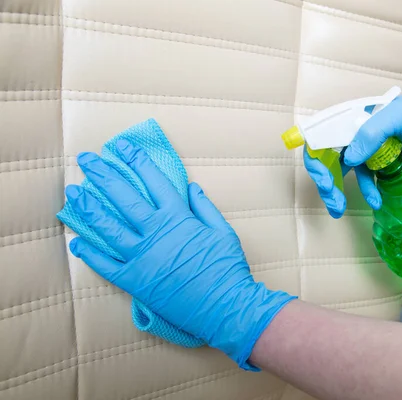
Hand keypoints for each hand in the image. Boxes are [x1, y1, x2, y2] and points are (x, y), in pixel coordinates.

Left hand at [66, 139, 294, 370]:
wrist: (224, 306)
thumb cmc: (227, 268)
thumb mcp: (223, 231)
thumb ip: (205, 207)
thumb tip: (192, 187)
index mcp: (178, 218)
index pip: (153, 181)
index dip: (137, 161)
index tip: (122, 147)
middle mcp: (155, 233)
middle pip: (123, 198)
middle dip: (103, 175)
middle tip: (86, 160)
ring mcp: (141, 257)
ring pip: (107, 228)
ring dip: (88, 209)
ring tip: (74, 194)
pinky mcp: (134, 281)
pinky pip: (105, 265)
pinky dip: (89, 254)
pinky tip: (77, 243)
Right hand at [306, 82, 401, 216]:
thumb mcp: (396, 119)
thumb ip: (370, 135)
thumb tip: (349, 159)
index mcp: (352, 117)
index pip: (322, 137)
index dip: (317, 159)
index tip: (326, 180)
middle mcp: (355, 131)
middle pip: (329, 157)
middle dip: (326, 181)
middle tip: (332, 200)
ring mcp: (368, 146)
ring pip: (346, 171)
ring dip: (340, 191)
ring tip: (340, 209)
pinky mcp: (382, 160)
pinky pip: (367, 177)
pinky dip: (368, 191)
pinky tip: (376, 202)